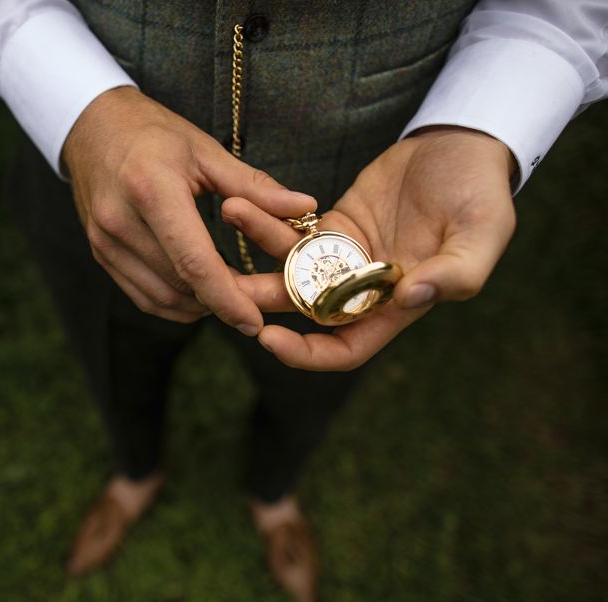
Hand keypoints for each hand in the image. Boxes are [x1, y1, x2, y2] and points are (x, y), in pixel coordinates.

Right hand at [62, 86, 315, 331]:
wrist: (91, 127)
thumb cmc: (154, 133)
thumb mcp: (206, 151)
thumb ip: (255, 187)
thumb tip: (306, 207)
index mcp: (151, 190)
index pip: (194, 262)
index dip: (227, 299)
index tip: (254, 321)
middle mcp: (121, 221)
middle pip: (180, 286)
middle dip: (219, 303)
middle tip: (251, 303)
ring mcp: (105, 241)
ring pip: (161, 299)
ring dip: (198, 306)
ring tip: (227, 296)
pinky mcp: (100, 253)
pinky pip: (143, 297)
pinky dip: (174, 304)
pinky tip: (197, 294)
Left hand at [223, 126, 516, 368]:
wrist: (462, 144)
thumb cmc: (480, 191)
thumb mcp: (483, 232)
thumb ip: (456, 272)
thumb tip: (410, 299)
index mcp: (397, 306)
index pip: (346, 348)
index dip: (308, 354)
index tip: (268, 340)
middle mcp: (365, 289)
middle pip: (304, 313)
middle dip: (262, 302)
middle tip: (220, 283)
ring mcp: (345, 257)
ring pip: (291, 270)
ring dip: (257, 250)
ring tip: (230, 212)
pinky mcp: (332, 225)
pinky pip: (294, 231)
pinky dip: (269, 221)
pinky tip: (243, 201)